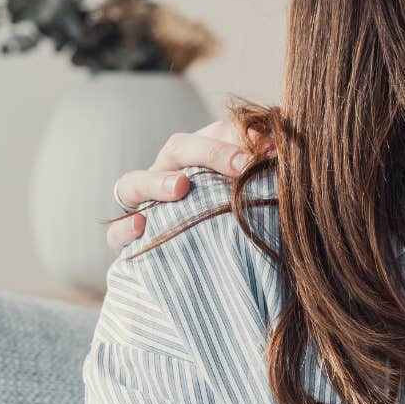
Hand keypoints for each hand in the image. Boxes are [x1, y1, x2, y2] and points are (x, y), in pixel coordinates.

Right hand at [105, 118, 274, 248]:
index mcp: (198, 159)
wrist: (205, 271)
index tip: (270, 149)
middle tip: (241, 166)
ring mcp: (143, 204)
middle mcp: (166, 174)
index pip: (214, 132)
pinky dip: (125, 227)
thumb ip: (264, 176)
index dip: (239, 136)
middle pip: (177, 148)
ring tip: (180, 188)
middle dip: (210, 152)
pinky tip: (142, 226)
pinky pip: (117, 231)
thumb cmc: (236, 224)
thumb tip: (287, 155)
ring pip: (133, 182)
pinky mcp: (129, 238)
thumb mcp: (252, 196)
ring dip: (156, 182)